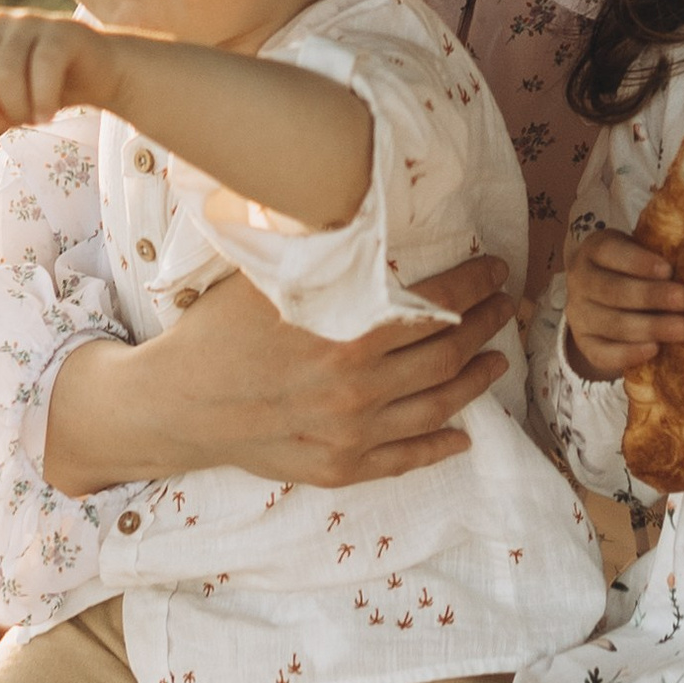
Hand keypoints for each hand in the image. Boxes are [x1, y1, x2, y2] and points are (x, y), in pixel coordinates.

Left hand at [0, 7, 114, 172]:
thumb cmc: (37, 89)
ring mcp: (28, 25)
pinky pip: (41, 71)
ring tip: (35, 115)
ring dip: (20, 107)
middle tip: (2, 119)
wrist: (97, 73)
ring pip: (7, 74)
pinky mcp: (60, 32)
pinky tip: (49, 111)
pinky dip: (43, 101)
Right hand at [44, 253, 518, 494]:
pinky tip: (465, 434)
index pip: (436, 303)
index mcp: (346, 332)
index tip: (496, 269)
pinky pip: (406, 458)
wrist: (177, 404)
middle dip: (488, 325)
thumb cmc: (220, 331)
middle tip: (507, 308)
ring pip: (439, 406)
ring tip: (497, 360)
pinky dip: (442, 445)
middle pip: (448, 353)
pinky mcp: (339, 467)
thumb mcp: (271, 277)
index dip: (476, 283)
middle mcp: (357, 387)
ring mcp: (351, 433)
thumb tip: (371, 215)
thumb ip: (327, 257)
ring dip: (478, 381)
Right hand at [562, 223, 683, 379]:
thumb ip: (661, 257)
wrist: (605, 293)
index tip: (669, 269)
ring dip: (649, 327)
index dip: (639, 262)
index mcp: (594, 249)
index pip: (611, 252)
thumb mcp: (642, 251)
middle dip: (651, 296)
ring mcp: (578, 314)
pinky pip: (602, 353)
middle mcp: (580, 280)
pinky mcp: (584, 343)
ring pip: (612, 324)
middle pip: (612, 290)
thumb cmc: (635, 268)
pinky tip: (655, 349)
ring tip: (683, 329)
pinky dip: (629, 353)